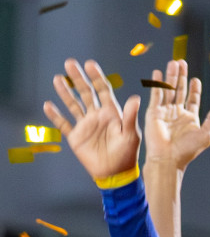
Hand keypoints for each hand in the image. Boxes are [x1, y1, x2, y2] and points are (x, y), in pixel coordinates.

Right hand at [43, 58, 141, 183]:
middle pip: (86, 93)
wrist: (116, 174)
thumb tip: (135, 98)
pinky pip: (63, 124)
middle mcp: (97, 116)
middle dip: (78, 78)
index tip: (90, 63)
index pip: (103, 90)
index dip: (97, 77)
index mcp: (112, 113)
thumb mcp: (131, 134)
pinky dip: (55, 115)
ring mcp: (86, 125)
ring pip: (73, 104)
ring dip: (65, 92)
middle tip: (70, 63)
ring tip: (57, 78)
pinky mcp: (76, 137)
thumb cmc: (127, 154)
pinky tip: (48, 105)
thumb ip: (131, 116)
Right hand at [143, 59, 209, 171]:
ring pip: (168, 89)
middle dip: (181, 76)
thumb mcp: (206, 133)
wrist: (168, 158)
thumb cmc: (187, 150)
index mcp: (190, 118)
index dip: (194, 89)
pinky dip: (157, 84)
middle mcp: (177, 113)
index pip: (192, 99)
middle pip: (179, 90)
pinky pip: (155, 95)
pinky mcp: (153, 112)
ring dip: (171, 76)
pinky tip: (158, 73)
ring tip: (173, 62)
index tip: (196, 79)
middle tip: (182, 62)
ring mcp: (165, 112)